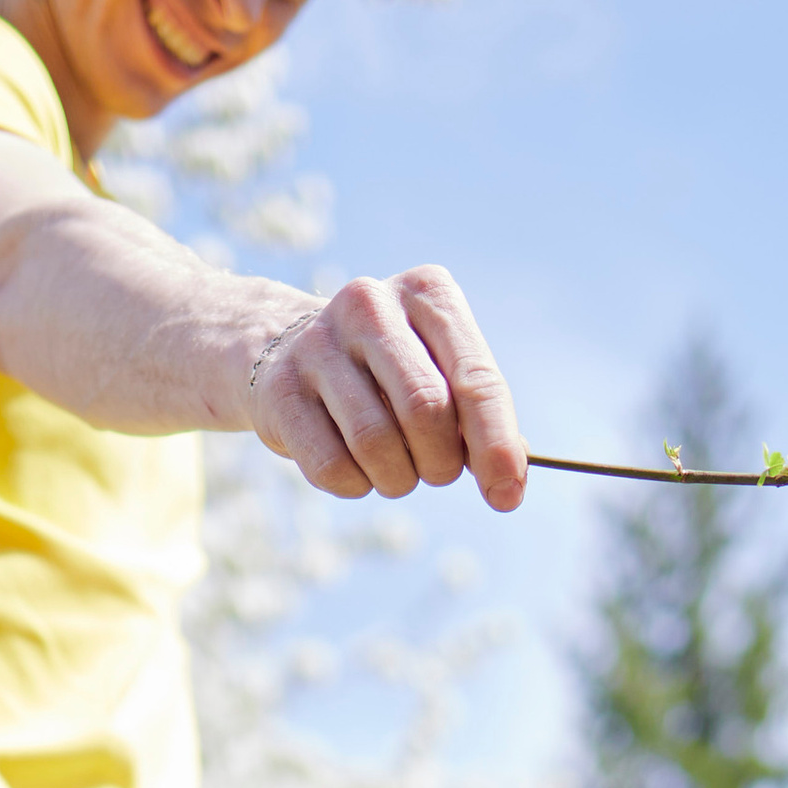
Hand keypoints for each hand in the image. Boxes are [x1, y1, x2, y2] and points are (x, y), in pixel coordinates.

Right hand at [249, 267, 526, 512]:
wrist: (282, 350)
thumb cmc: (384, 373)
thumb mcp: (438, 372)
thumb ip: (477, 417)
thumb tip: (509, 479)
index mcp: (427, 292)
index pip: (477, 378)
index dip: (497, 444)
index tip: (507, 495)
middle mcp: (371, 304)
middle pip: (427, 411)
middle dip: (441, 463)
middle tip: (435, 470)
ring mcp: (318, 343)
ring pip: (377, 444)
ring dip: (397, 480)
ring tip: (393, 469)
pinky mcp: (278, 389)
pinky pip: (333, 467)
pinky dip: (355, 485)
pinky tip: (353, 467)